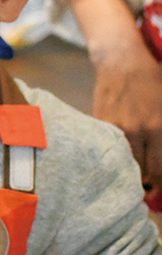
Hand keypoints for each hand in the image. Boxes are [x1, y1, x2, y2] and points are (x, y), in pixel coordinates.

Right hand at [65, 0, 161, 184]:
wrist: (121, 60)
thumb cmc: (153, 82)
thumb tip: (161, 166)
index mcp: (158, 128)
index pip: (160, 172)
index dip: (160, 188)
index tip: (160, 193)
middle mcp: (136, 131)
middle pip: (141, 174)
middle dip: (147, 185)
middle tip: (150, 189)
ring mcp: (115, 128)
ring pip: (123, 164)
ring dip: (131, 173)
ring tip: (136, 175)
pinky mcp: (99, 124)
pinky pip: (110, 149)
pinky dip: (116, 157)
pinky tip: (121, 155)